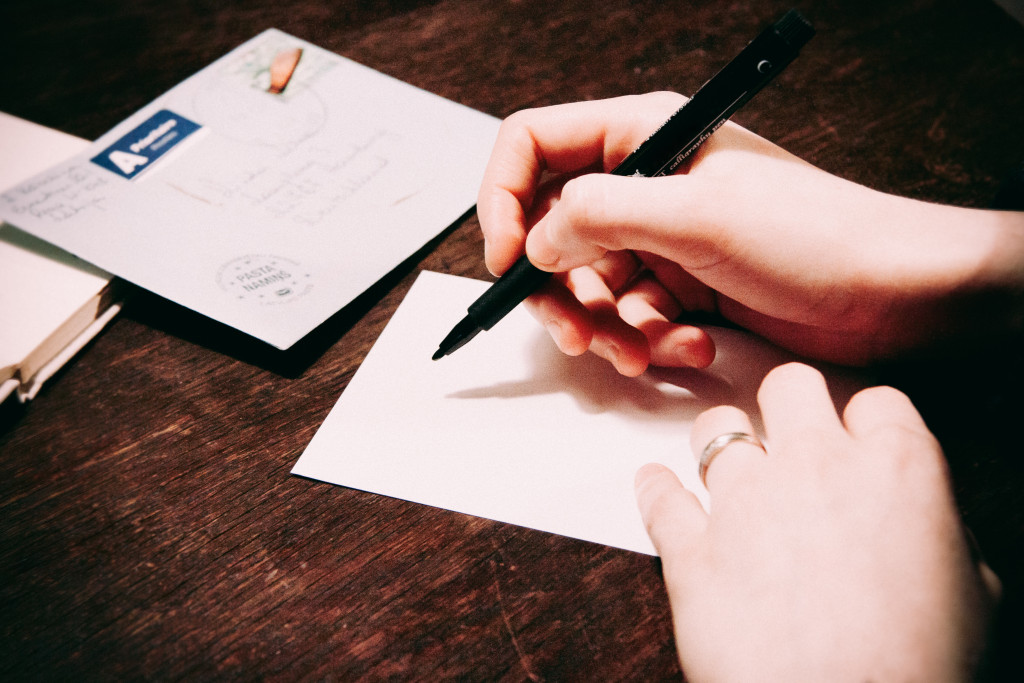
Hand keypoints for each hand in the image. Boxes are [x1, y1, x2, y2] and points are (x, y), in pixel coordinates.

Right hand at [478, 93, 1023, 374]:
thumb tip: (532, 239)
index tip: (506, 259)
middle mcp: (644, 183)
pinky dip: (644, 340)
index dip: (503, 201)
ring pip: (586, 284)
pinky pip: (628, 316)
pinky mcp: (680, 284)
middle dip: (557, 289)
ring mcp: (661, 237)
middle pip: (550, 231)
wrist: (894, 294)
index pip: (533, 147)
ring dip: (603, 327)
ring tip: (636, 350)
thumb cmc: (818, 233)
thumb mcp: (697, 215)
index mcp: (641, 137)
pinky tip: (684, 346)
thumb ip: (598, 216)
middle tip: (576, 331)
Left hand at [635, 363, 1000, 680]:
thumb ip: (940, 534)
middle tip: (790, 427)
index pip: (879, 404)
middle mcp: (814, 468)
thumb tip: (924, 527)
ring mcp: (744, 503)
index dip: (869, 424)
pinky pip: (660, 499)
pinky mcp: (691, 550)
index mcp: (896, 470)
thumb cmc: (920, 668)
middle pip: (789, 387)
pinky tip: (656, 484)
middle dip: (790, 403)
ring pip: (714, 428)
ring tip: (723, 457)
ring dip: (719, 439)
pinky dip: (656, 489)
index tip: (862, 442)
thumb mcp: (973, 593)